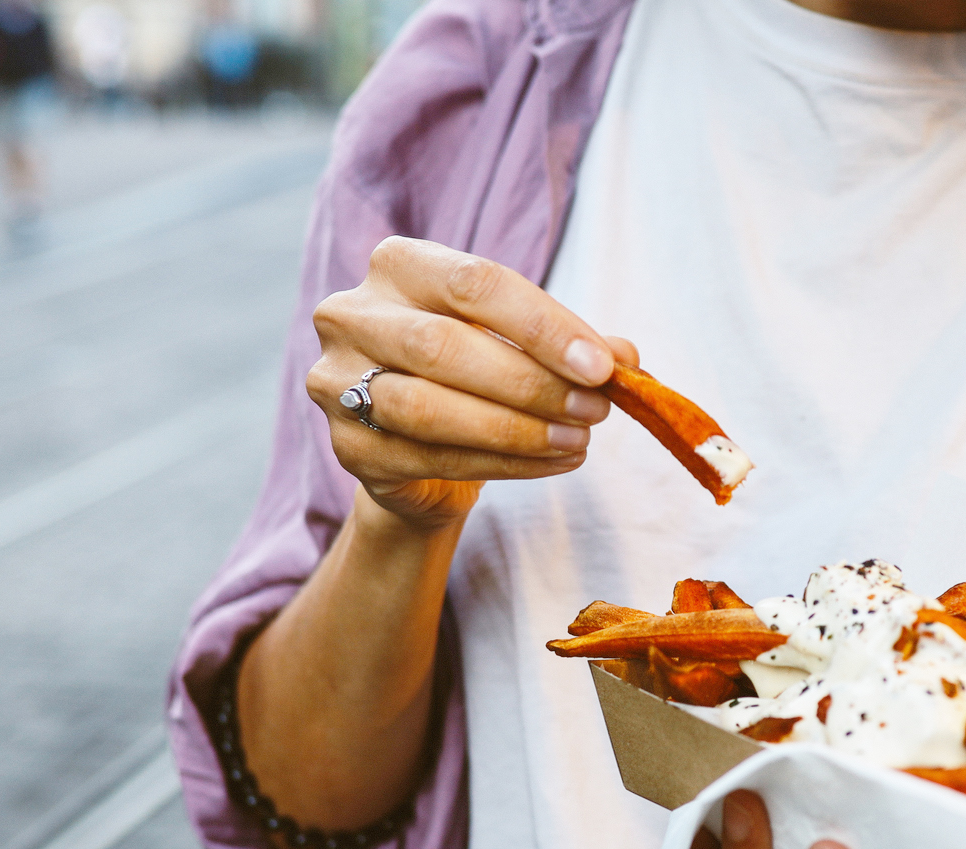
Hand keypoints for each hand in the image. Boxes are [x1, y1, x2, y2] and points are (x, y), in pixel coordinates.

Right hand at [305, 236, 639, 531]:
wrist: (420, 452)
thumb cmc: (475, 378)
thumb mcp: (522, 346)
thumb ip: (570, 345)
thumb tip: (627, 358)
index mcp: (399, 266)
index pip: (474, 282)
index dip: (544, 325)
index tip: (603, 365)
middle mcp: (353, 314)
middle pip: (445, 345)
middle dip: (532, 382)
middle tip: (595, 409)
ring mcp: (337, 382)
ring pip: (430, 407)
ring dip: (517, 429)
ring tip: (578, 441)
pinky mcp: (349, 447)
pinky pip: (430, 457)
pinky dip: (502, 464)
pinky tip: (551, 463)